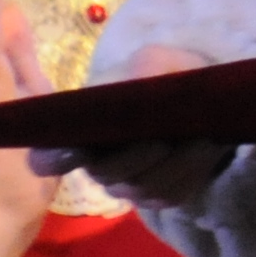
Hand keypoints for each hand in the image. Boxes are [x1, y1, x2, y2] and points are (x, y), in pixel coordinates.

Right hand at [46, 44, 226, 200]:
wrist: (203, 97)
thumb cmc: (166, 77)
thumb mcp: (157, 60)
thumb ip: (145, 67)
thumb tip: (140, 83)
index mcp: (81, 131)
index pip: (46, 157)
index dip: (53, 158)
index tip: (75, 151)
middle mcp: (97, 164)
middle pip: (105, 173)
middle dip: (136, 156)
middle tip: (163, 138)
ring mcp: (127, 184)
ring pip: (142, 187)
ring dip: (175, 163)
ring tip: (200, 138)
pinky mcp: (160, 196)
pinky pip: (170, 195)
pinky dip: (194, 172)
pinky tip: (208, 149)